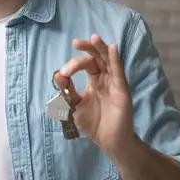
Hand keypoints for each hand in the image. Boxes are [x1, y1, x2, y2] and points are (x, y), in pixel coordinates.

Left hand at [53, 34, 134, 157]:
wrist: (109, 141)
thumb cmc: (93, 123)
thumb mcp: (74, 105)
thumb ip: (67, 90)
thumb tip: (57, 75)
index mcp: (94, 79)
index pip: (85, 64)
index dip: (72, 66)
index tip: (62, 74)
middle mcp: (105, 77)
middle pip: (97, 56)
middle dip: (87, 47)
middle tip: (75, 43)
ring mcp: (114, 82)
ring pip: (108, 59)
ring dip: (101, 48)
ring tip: (94, 38)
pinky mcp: (122, 89)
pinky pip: (118, 71)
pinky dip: (115, 59)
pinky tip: (111, 48)